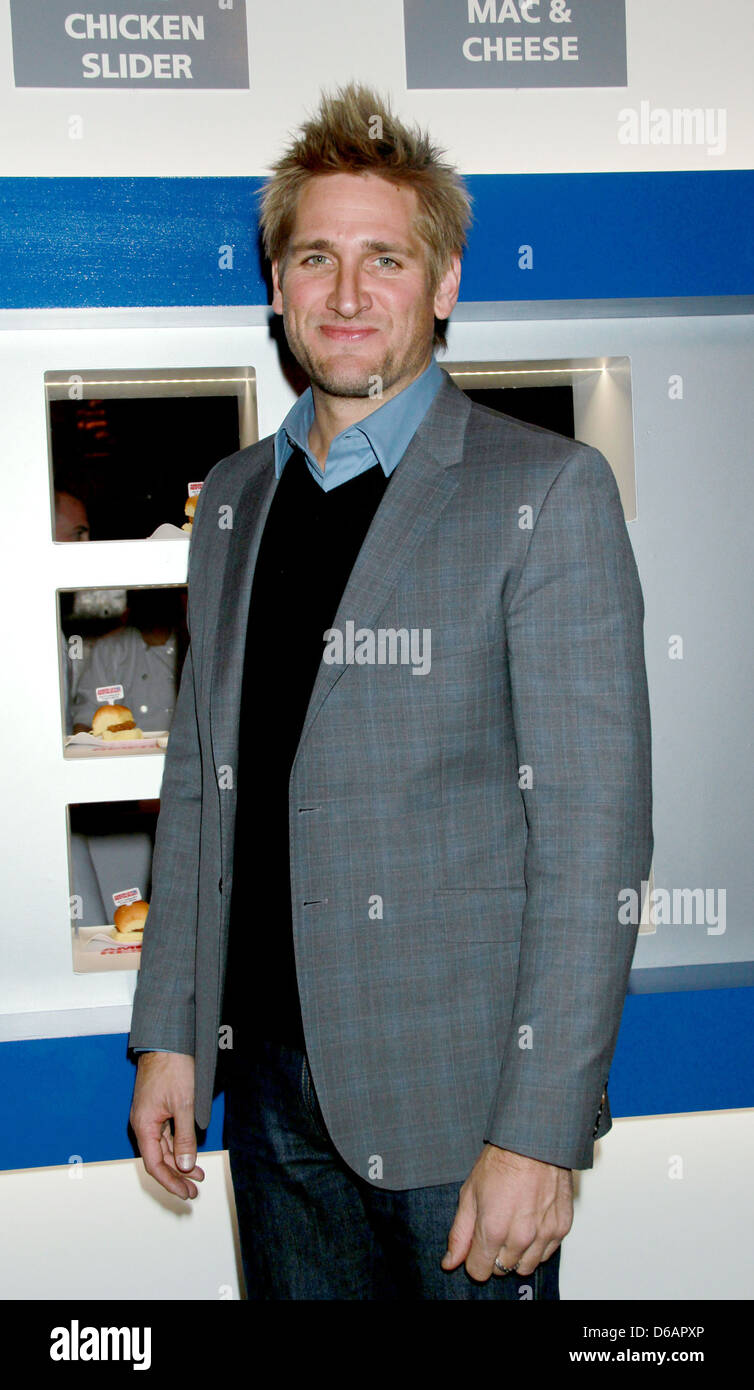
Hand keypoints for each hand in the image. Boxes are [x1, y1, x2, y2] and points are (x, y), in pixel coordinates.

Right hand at [129, 1051, 204, 1199]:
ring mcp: (149, 1116)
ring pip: (163, 1147)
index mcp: (144, 1125)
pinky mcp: (157, 1109)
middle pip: (158, 1158)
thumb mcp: (184, 1104)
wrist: (166, 1041)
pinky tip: (189, 1153)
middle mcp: (143, 1123)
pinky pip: (166, 1135)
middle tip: (194, 1190)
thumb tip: (185, 1165)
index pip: (154, 1163)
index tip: (185, 1192)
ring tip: (197, 1176)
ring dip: (178, 1162)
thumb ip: (184, 1137)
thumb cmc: (172, 1068)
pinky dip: (177, 1146)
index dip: (170, 1181)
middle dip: (176, 1176)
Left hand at [441, 1143, 572, 1280]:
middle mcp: (520, 1238)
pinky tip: (530, 1224)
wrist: (534, 1142)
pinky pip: (547, 1253)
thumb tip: (450, 1262)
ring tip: (513, 1227)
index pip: (479, 1271)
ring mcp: (543, 1234)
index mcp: (493, 1230)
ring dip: (516, 1254)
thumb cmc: (502, 1161)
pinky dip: (537, 1245)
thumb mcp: (470, 1194)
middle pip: (501, 1270)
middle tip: (495, 1228)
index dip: (474, 1259)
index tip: (476, 1245)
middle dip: (494, 1255)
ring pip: (526, 1266)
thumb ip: (460, 1233)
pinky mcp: (561, 1228)